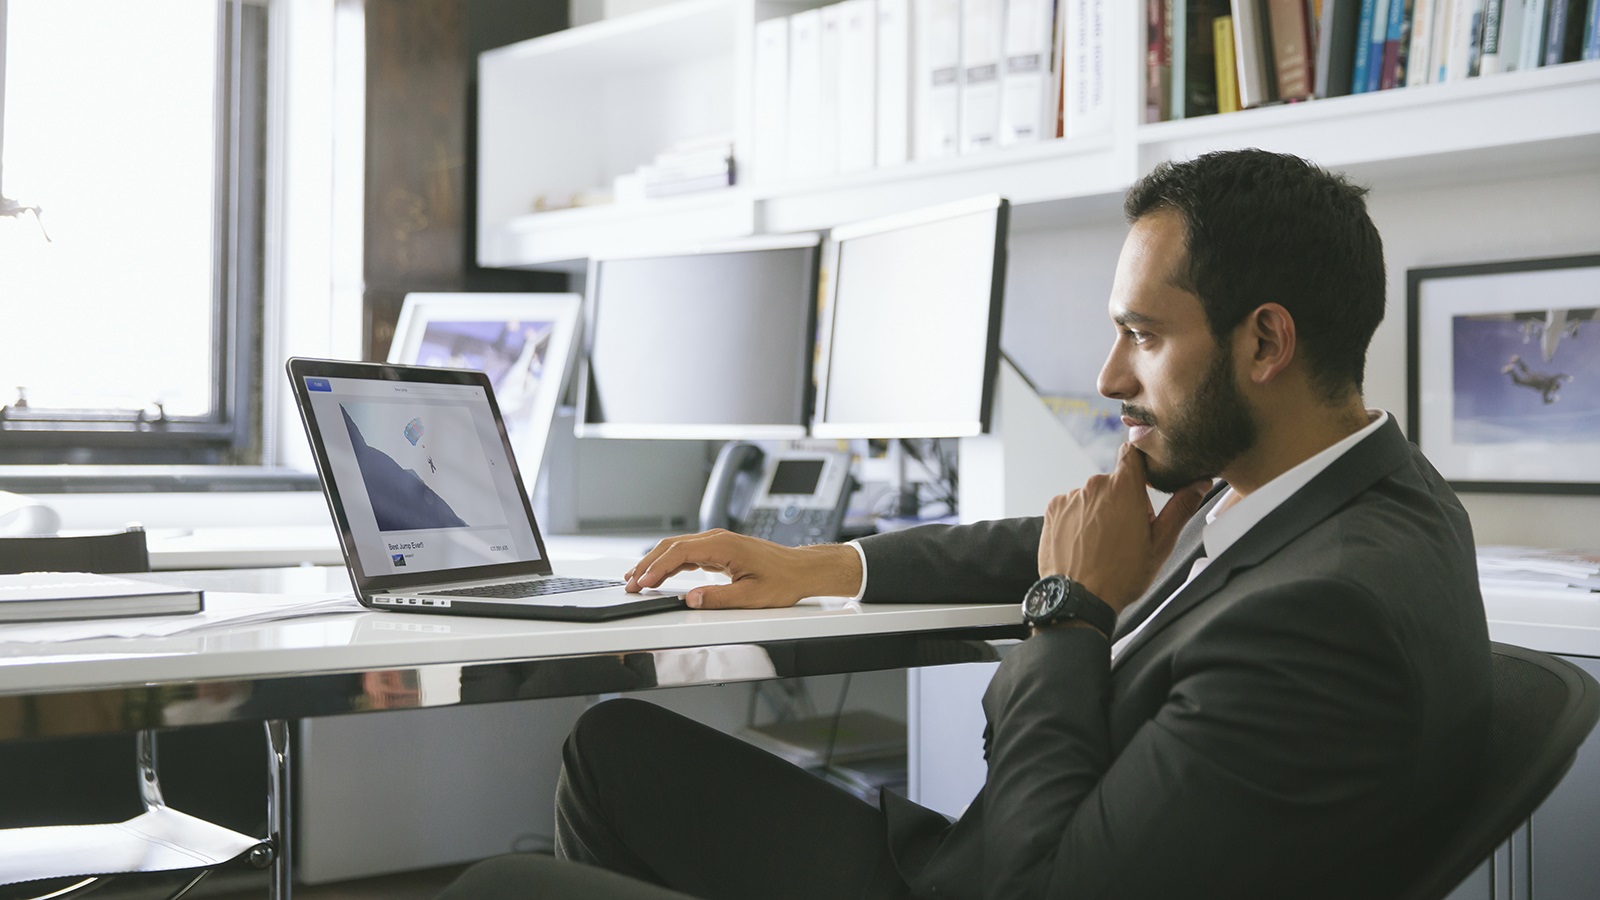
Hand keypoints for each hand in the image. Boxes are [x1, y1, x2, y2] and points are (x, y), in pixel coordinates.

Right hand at [624, 529, 863, 608]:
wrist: (801, 569)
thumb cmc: (783, 580)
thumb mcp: (751, 597)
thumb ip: (718, 598)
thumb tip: (690, 600)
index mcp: (723, 545)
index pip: (679, 552)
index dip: (656, 567)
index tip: (641, 582)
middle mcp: (717, 539)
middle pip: (672, 546)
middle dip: (647, 564)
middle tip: (630, 584)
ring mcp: (717, 542)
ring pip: (677, 548)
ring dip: (655, 563)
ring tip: (636, 579)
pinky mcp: (719, 550)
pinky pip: (687, 553)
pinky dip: (669, 563)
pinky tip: (659, 574)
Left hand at [1037, 443, 1209, 613]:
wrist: (1080, 599)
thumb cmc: (1122, 575)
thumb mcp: (1160, 544)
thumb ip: (1181, 508)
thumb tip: (1199, 484)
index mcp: (1124, 488)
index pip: (1133, 452)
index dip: (1140, 463)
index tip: (1144, 480)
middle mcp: (1095, 486)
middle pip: (1113, 481)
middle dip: (1123, 500)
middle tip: (1128, 531)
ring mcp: (1071, 497)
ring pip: (1092, 497)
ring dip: (1099, 512)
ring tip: (1103, 543)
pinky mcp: (1052, 510)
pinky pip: (1071, 507)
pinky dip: (1078, 520)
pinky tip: (1084, 544)